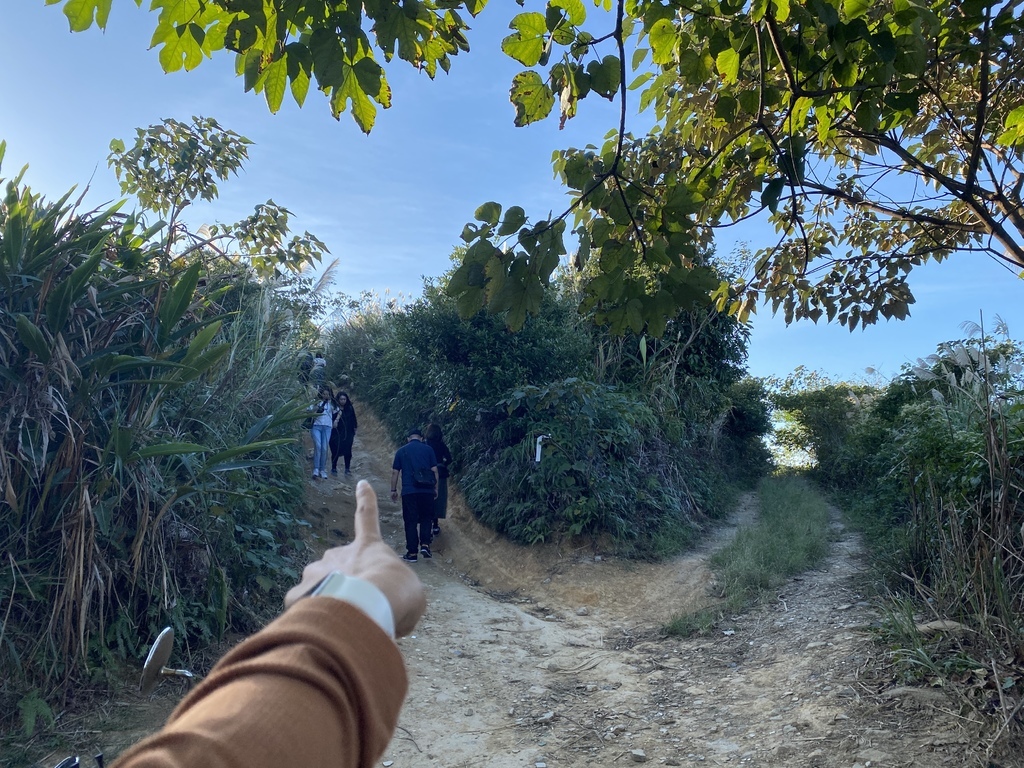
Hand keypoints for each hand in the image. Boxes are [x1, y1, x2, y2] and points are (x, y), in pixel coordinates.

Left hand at [285, 480, 425, 636]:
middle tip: (358, 607)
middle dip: (345, 584)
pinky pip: (303, 607)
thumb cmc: (397, 594)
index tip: (361, 484)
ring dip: (327, 601)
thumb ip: (397, 598)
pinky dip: (311, 619)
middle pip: (339, 566)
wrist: (367, 605)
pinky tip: (324, 632)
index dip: (366, 500)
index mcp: (368, 546)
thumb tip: (388, 614)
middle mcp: (337, 554)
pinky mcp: (298, 595)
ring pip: (318, 587)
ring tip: (340, 623)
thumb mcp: (411, 595)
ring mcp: (315, 573)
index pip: (367, 517)